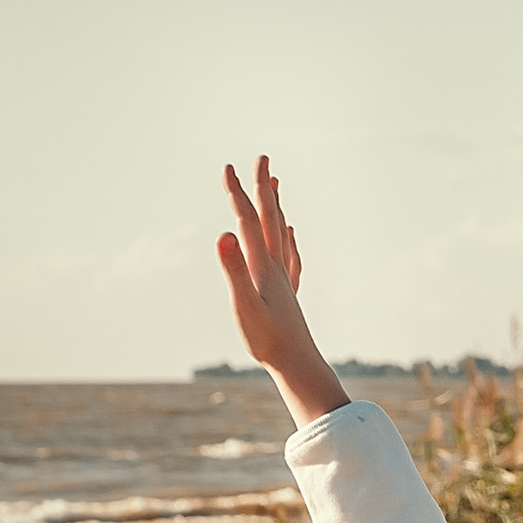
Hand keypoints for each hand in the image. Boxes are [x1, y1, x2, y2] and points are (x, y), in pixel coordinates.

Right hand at [217, 158, 348, 428]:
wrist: (298, 365)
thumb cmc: (268, 340)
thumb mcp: (244, 305)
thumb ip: (233, 270)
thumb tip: (224, 234)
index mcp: (263, 266)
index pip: (248, 221)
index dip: (237, 193)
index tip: (227, 167)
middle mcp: (277, 267)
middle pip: (271, 219)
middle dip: (264, 188)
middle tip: (263, 158)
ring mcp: (285, 278)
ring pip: (281, 233)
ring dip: (276, 206)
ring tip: (275, 184)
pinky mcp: (288, 292)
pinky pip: (289, 256)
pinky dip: (287, 238)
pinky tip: (289, 234)